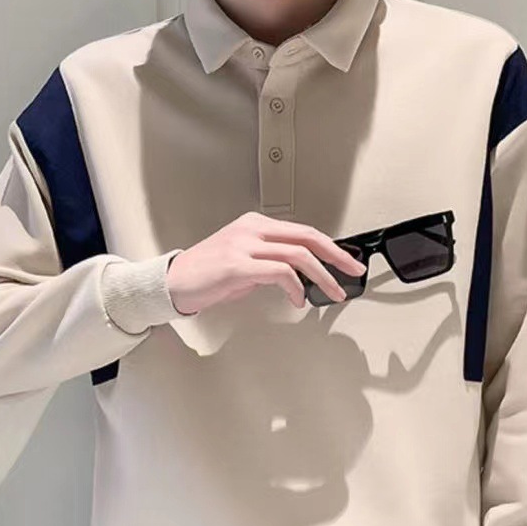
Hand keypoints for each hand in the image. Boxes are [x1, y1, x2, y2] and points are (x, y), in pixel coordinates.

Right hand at [166, 210, 365, 316]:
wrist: (174, 283)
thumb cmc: (206, 276)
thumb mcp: (244, 264)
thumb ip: (269, 264)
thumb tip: (296, 276)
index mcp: (255, 226)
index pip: (303, 231)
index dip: (331, 247)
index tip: (347, 262)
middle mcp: (252, 230)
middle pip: (307, 238)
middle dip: (336, 256)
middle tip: (353, 272)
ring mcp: (244, 245)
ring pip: (298, 255)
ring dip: (321, 277)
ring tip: (331, 293)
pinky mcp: (237, 265)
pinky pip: (279, 272)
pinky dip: (295, 287)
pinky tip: (297, 299)